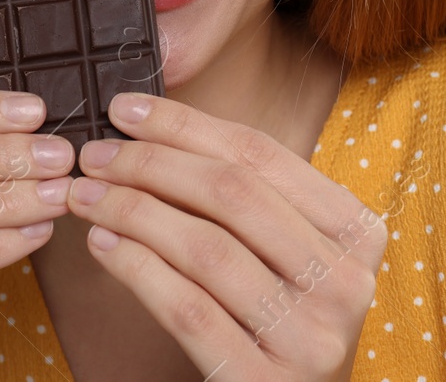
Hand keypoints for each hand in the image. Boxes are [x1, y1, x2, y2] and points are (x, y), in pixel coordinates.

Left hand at [66, 92, 387, 381]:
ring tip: (86, 197)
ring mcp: (311, 336)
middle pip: (233, 195)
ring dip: (132, 212)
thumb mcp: (291, 256)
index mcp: (359, 233)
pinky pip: (188, 310)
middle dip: (151, 164)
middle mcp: (347, 281)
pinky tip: (103, 245)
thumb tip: (153, 130)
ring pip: (206, 249)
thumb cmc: (282, 323)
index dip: (186, 126)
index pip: (261, 156)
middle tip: (94, 155)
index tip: (125, 109)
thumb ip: (250, 201)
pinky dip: (136, 270)